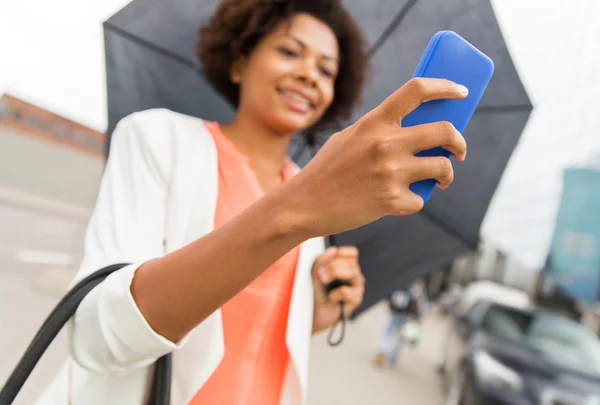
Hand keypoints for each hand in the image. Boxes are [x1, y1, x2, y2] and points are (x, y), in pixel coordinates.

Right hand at [280, 78, 467, 237]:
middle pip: (445, 131)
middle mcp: (386, 143)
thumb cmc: (327, 170)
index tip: (461, 92)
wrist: (304, 205)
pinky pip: (421, 199)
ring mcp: (391, 172)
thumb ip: (378, 130)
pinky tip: (398, 202)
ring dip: (446, 175)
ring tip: (440, 179)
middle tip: (459, 150)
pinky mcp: (392, 201)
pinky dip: (414, 201)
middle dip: (460, 142)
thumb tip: (417, 129)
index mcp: (374, 122)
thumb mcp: (348, 138)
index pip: (418, 90)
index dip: (446, 86)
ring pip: (443, 168)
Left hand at [311, 246, 364, 334]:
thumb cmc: (314, 294)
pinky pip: (347, 291)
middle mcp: (354, 276)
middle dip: (332, 265)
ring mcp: (357, 288)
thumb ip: (321, 261)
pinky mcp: (356, 300)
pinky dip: (336, 294)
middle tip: (320, 274)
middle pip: (351, 262)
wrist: (311, 315)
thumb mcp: (314, 274)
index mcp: (346, 267)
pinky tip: (331, 299)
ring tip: (323, 280)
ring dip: (335, 273)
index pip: (353, 253)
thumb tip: (333, 250)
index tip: (329, 259)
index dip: (342, 253)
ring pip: (353, 272)